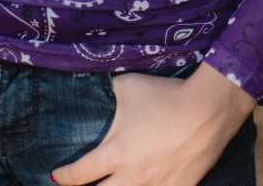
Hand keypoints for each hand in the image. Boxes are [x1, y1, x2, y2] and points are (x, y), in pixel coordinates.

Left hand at [51, 62, 255, 185]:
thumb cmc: (165, 96)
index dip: (64, 177)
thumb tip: (100, 92)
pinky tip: (144, 185)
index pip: (80, 174)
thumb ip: (108, 94)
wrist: (207, 110)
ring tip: (112, 185)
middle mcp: (133, 176)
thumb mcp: (127, 87)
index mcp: (116, 153)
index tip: (55, 177)